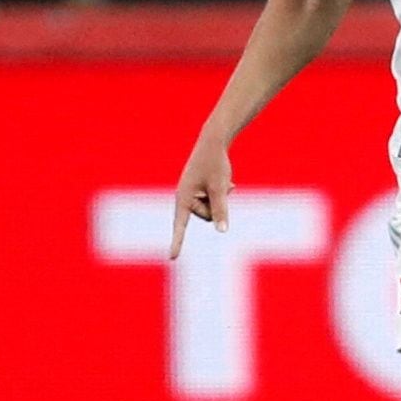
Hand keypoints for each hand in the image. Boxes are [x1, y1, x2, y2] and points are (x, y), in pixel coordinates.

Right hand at [171, 137, 232, 257]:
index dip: (177, 242)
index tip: (172, 258)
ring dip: (220, 200)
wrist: (213, 143)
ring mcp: (192, 195)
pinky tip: (228, 184)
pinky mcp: (199, 191)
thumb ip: (221, 210)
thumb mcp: (220, 188)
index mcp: (184, 198)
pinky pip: (213, 202)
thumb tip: (222, 231)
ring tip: (222, 183)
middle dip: (217, 206)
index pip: (180, 225)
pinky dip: (221, 195)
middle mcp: (185, 198)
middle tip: (220, 187)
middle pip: (206, 217)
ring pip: (211, 210)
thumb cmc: (215, 164)